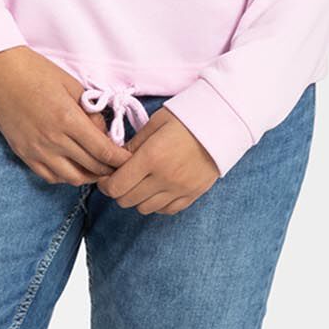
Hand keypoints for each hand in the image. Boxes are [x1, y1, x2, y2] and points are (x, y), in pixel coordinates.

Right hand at [0, 46, 135, 185]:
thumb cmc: (36, 71)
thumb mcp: (72, 86)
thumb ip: (90, 112)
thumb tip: (102, 133)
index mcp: (68, 120)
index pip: (103, 151)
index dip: (120, 159)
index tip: (130, 160)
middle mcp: (53, 140)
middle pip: (91, 166)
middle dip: (110, 168)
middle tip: (119, 165)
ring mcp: (36, 149)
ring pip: (71, 178)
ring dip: (88, 175)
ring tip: (97, 168)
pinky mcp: (23, 153)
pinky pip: (49, 176)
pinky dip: (65, 176)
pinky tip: (73, 166)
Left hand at [91, 107, 218, 215]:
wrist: (223, 124)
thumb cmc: (186, 118)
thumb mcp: (154, 124)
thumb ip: (132, 145)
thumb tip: (114, 160)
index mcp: (151, 157)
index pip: (116, 186)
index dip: (105, 184)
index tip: (106, 176)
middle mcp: (164, 178)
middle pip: (127, 200)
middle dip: (118, 191)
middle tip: (121, 179)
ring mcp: (179, 189)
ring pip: (144, 208)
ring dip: (136, 198)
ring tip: (140, 183)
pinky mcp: (192, 195)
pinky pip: (165, 210)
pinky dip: (156, 204)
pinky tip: (157, 189)